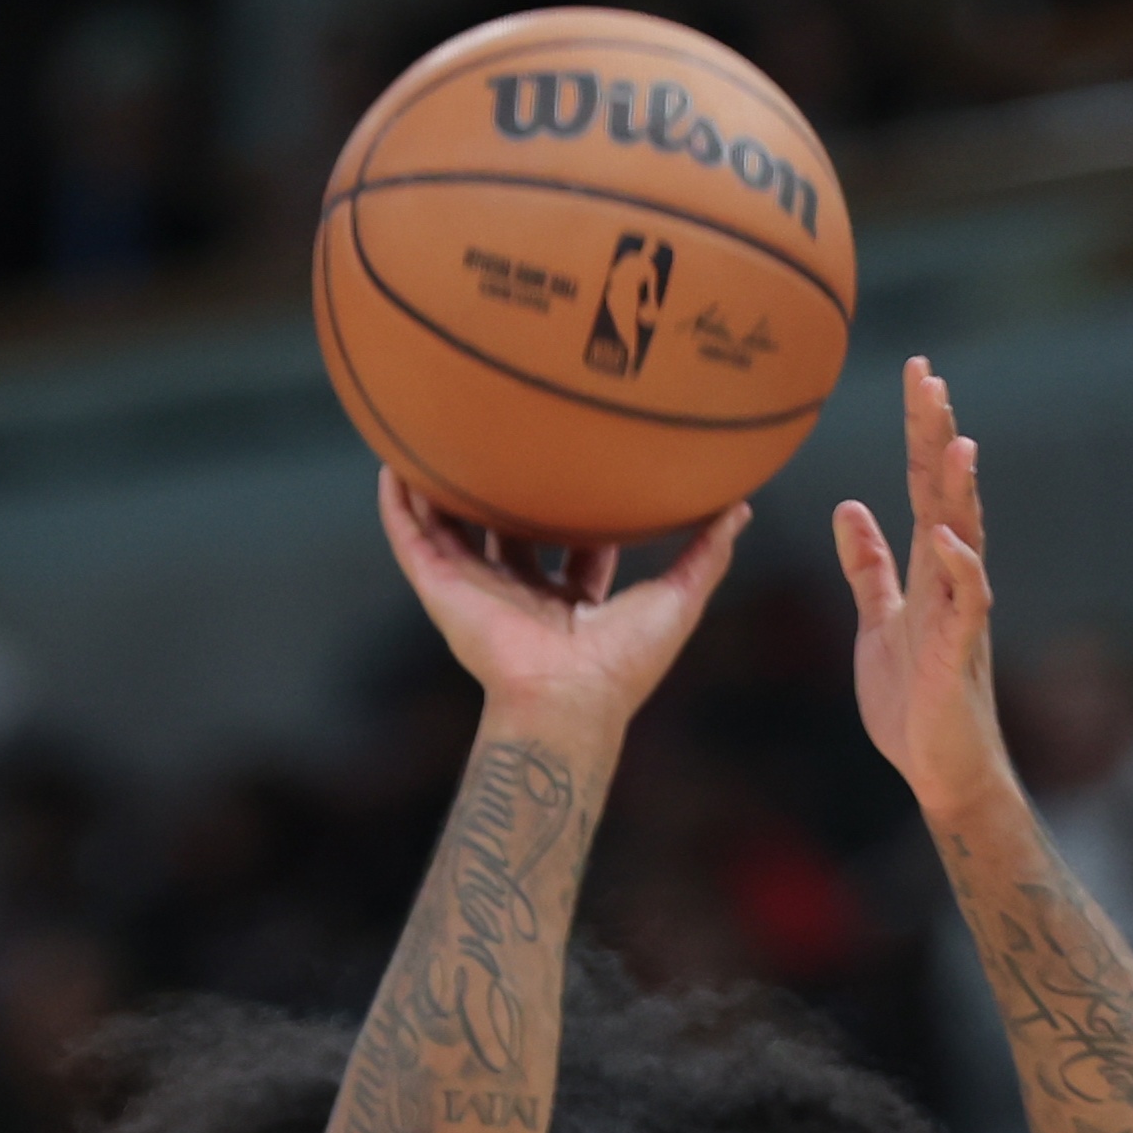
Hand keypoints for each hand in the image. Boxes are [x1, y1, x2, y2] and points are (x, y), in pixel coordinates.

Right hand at [377, 472, 745, 744]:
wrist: (569, 697)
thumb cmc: (624, 663)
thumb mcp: (678, 598)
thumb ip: (706, 554)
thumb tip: (740, 508)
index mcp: (569, 601)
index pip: (571, 545)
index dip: (577, 506)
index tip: (581, 463)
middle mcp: (519, 594)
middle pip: (507, 532)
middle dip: (506, 492)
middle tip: (507, 439)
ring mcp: (477, 591)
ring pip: (451, 530)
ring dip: (440, 488)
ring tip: (432, 436)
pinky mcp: (443, 590)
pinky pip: (411, 538)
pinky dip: (398, 503)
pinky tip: (392, 463)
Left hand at [837, 357, 1010, 825]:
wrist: (938, 769)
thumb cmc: (911, 701)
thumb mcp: (878, 621)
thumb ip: (868, 567)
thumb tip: (849, 508)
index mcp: (925, 568)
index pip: (924, 484)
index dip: (920, 430)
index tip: (919, 374)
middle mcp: (948, 579)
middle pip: (945, 494)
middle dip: (937, 436)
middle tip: (930, 377)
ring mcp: (958, 613)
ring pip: (964, 537)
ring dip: (961, 492)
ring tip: (957, 441)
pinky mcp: (958, 653)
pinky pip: (965, 604)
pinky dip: (959, 569)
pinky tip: (947, 538)